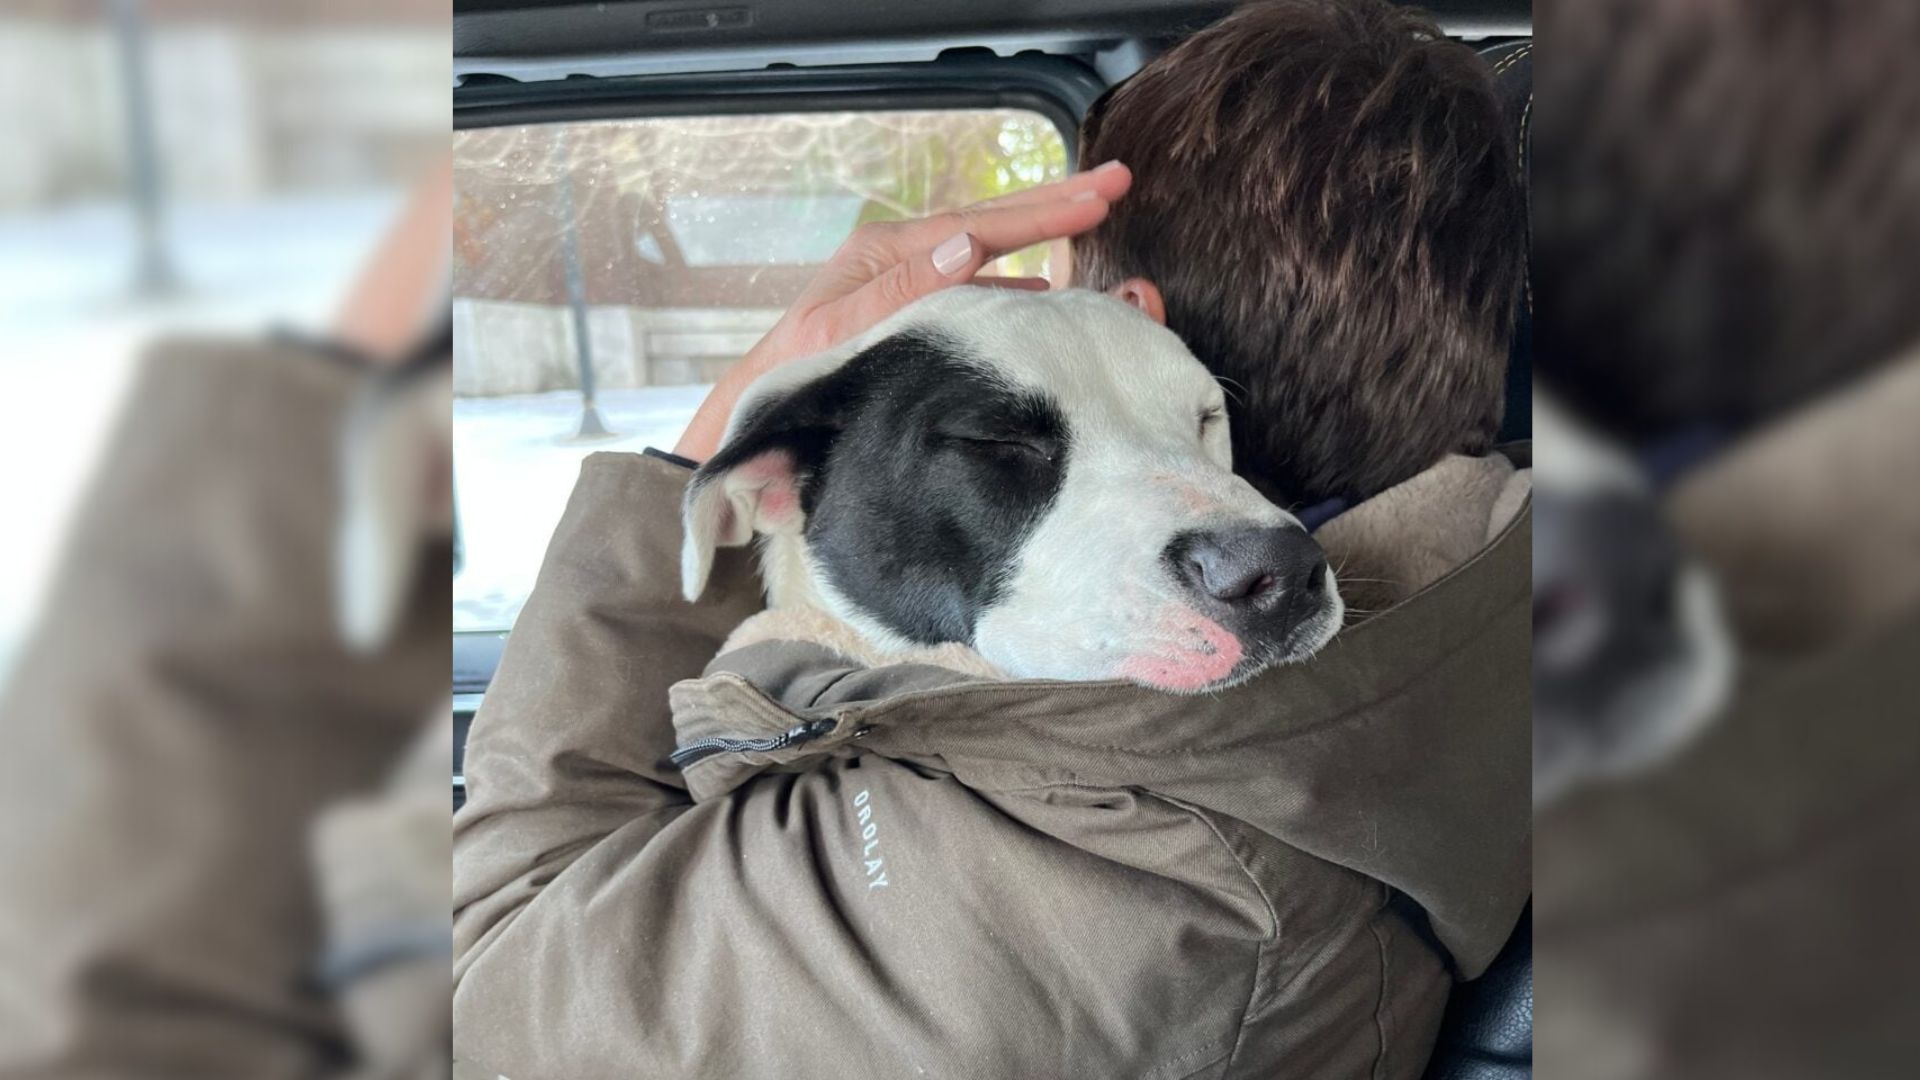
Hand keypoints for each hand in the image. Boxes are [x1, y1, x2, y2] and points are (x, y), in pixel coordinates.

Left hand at [673, 161, 1132, 460]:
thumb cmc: (790, 383)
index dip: (1045, 212)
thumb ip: (901, 292)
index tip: (1100, 198)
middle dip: (1055, 204)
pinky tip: (1047, 298)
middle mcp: (899, 262)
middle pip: (991, 224)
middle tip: (1116, 183)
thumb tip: (967, 246)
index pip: (981, 225)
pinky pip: (978, 295)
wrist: (758, 425)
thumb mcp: (840, 334)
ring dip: (1042, 241)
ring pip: (990, 256)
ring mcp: (907, 288)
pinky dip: (1018, 291)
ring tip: (1094, 221)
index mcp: (884, 254)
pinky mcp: (913, 320)